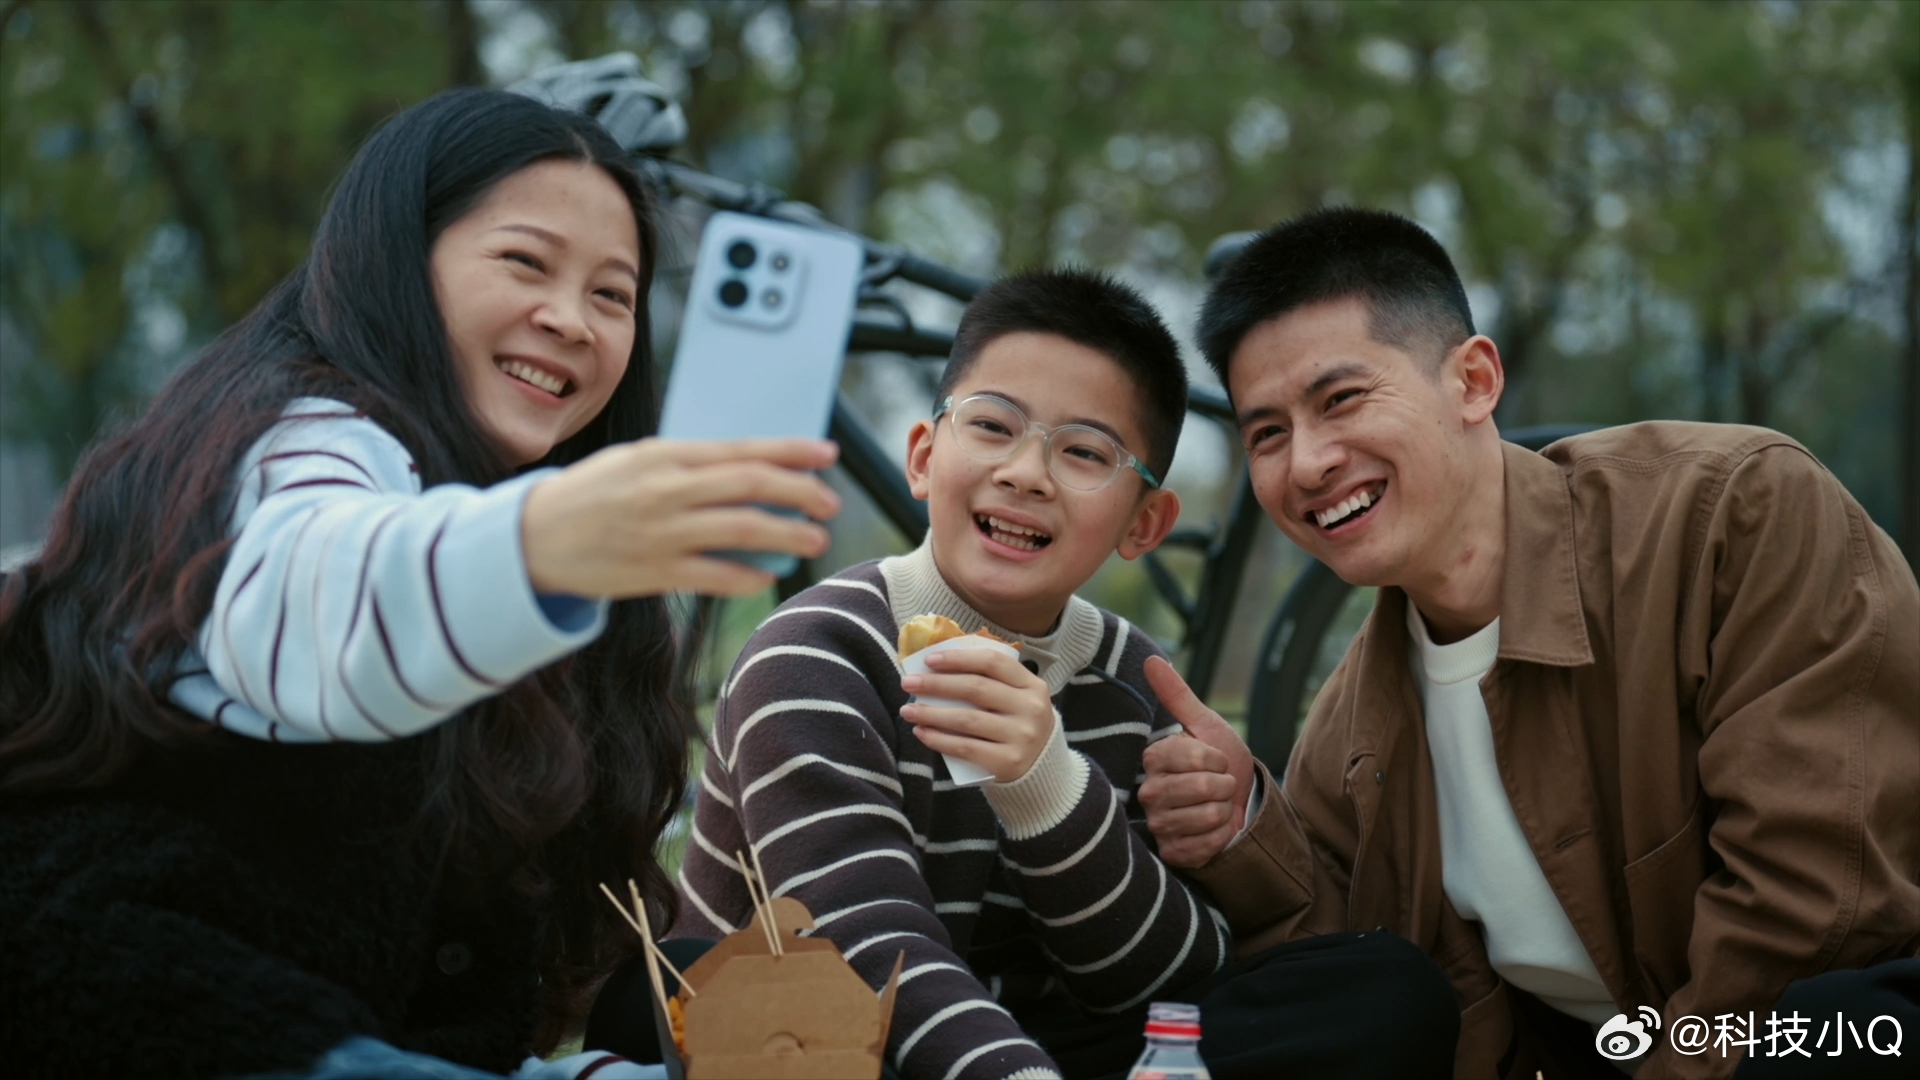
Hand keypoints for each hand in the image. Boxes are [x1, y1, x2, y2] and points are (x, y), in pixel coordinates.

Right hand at [521, 437, 840, 598]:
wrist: (533, 537)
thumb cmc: (592, 494)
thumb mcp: (638, 461)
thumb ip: (690, 464)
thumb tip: (752, 469)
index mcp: (665, 455)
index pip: (742, 449)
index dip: (791, 451)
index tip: (827, 455)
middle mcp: (667, 489)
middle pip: (752, 485)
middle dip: (801, 493)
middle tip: (829, 503)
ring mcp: (662, 531)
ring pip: (743, 530)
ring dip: (788, 535)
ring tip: (814, 539)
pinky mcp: (654, 571)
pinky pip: (715, 575)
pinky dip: (748, 575)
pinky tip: (767, 575)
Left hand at [900, 648, 1054, 783]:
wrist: (1041, 770)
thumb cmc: (1017, 725)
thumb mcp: (1017, 698)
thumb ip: (989, 681)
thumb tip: (936, 667)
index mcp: (1032, 685)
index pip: (992, 662)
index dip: (959, 658)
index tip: (929, 660)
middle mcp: (1030, 708)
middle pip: (976, 688)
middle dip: (937, 684)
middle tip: (908, 683)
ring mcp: (1021, 736)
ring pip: (967, 719)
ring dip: (931, 713)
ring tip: (907, 710)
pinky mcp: (1008, 762)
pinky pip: (966, 748)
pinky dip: (939, 740)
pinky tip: (922, 733)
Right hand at [1139, 656, 1255, 867]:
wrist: (1239, 803)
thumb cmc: (1221, 761)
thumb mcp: (1205, 724)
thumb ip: (1177, 694)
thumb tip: (1152, 659)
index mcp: (1153, 759)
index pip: (1193, 757)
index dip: (1216, 759)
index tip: (1216, 760)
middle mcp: (1149, 792)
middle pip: (1201, 788)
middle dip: (1224, 786)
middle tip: (1219, 786)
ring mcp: (1158, 823)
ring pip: (1205, 817)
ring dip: (1224, 811)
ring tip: (1217, 806)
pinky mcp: (1171, 851)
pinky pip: (1205, 845)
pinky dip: (1221, 836)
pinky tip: (1216, 831)